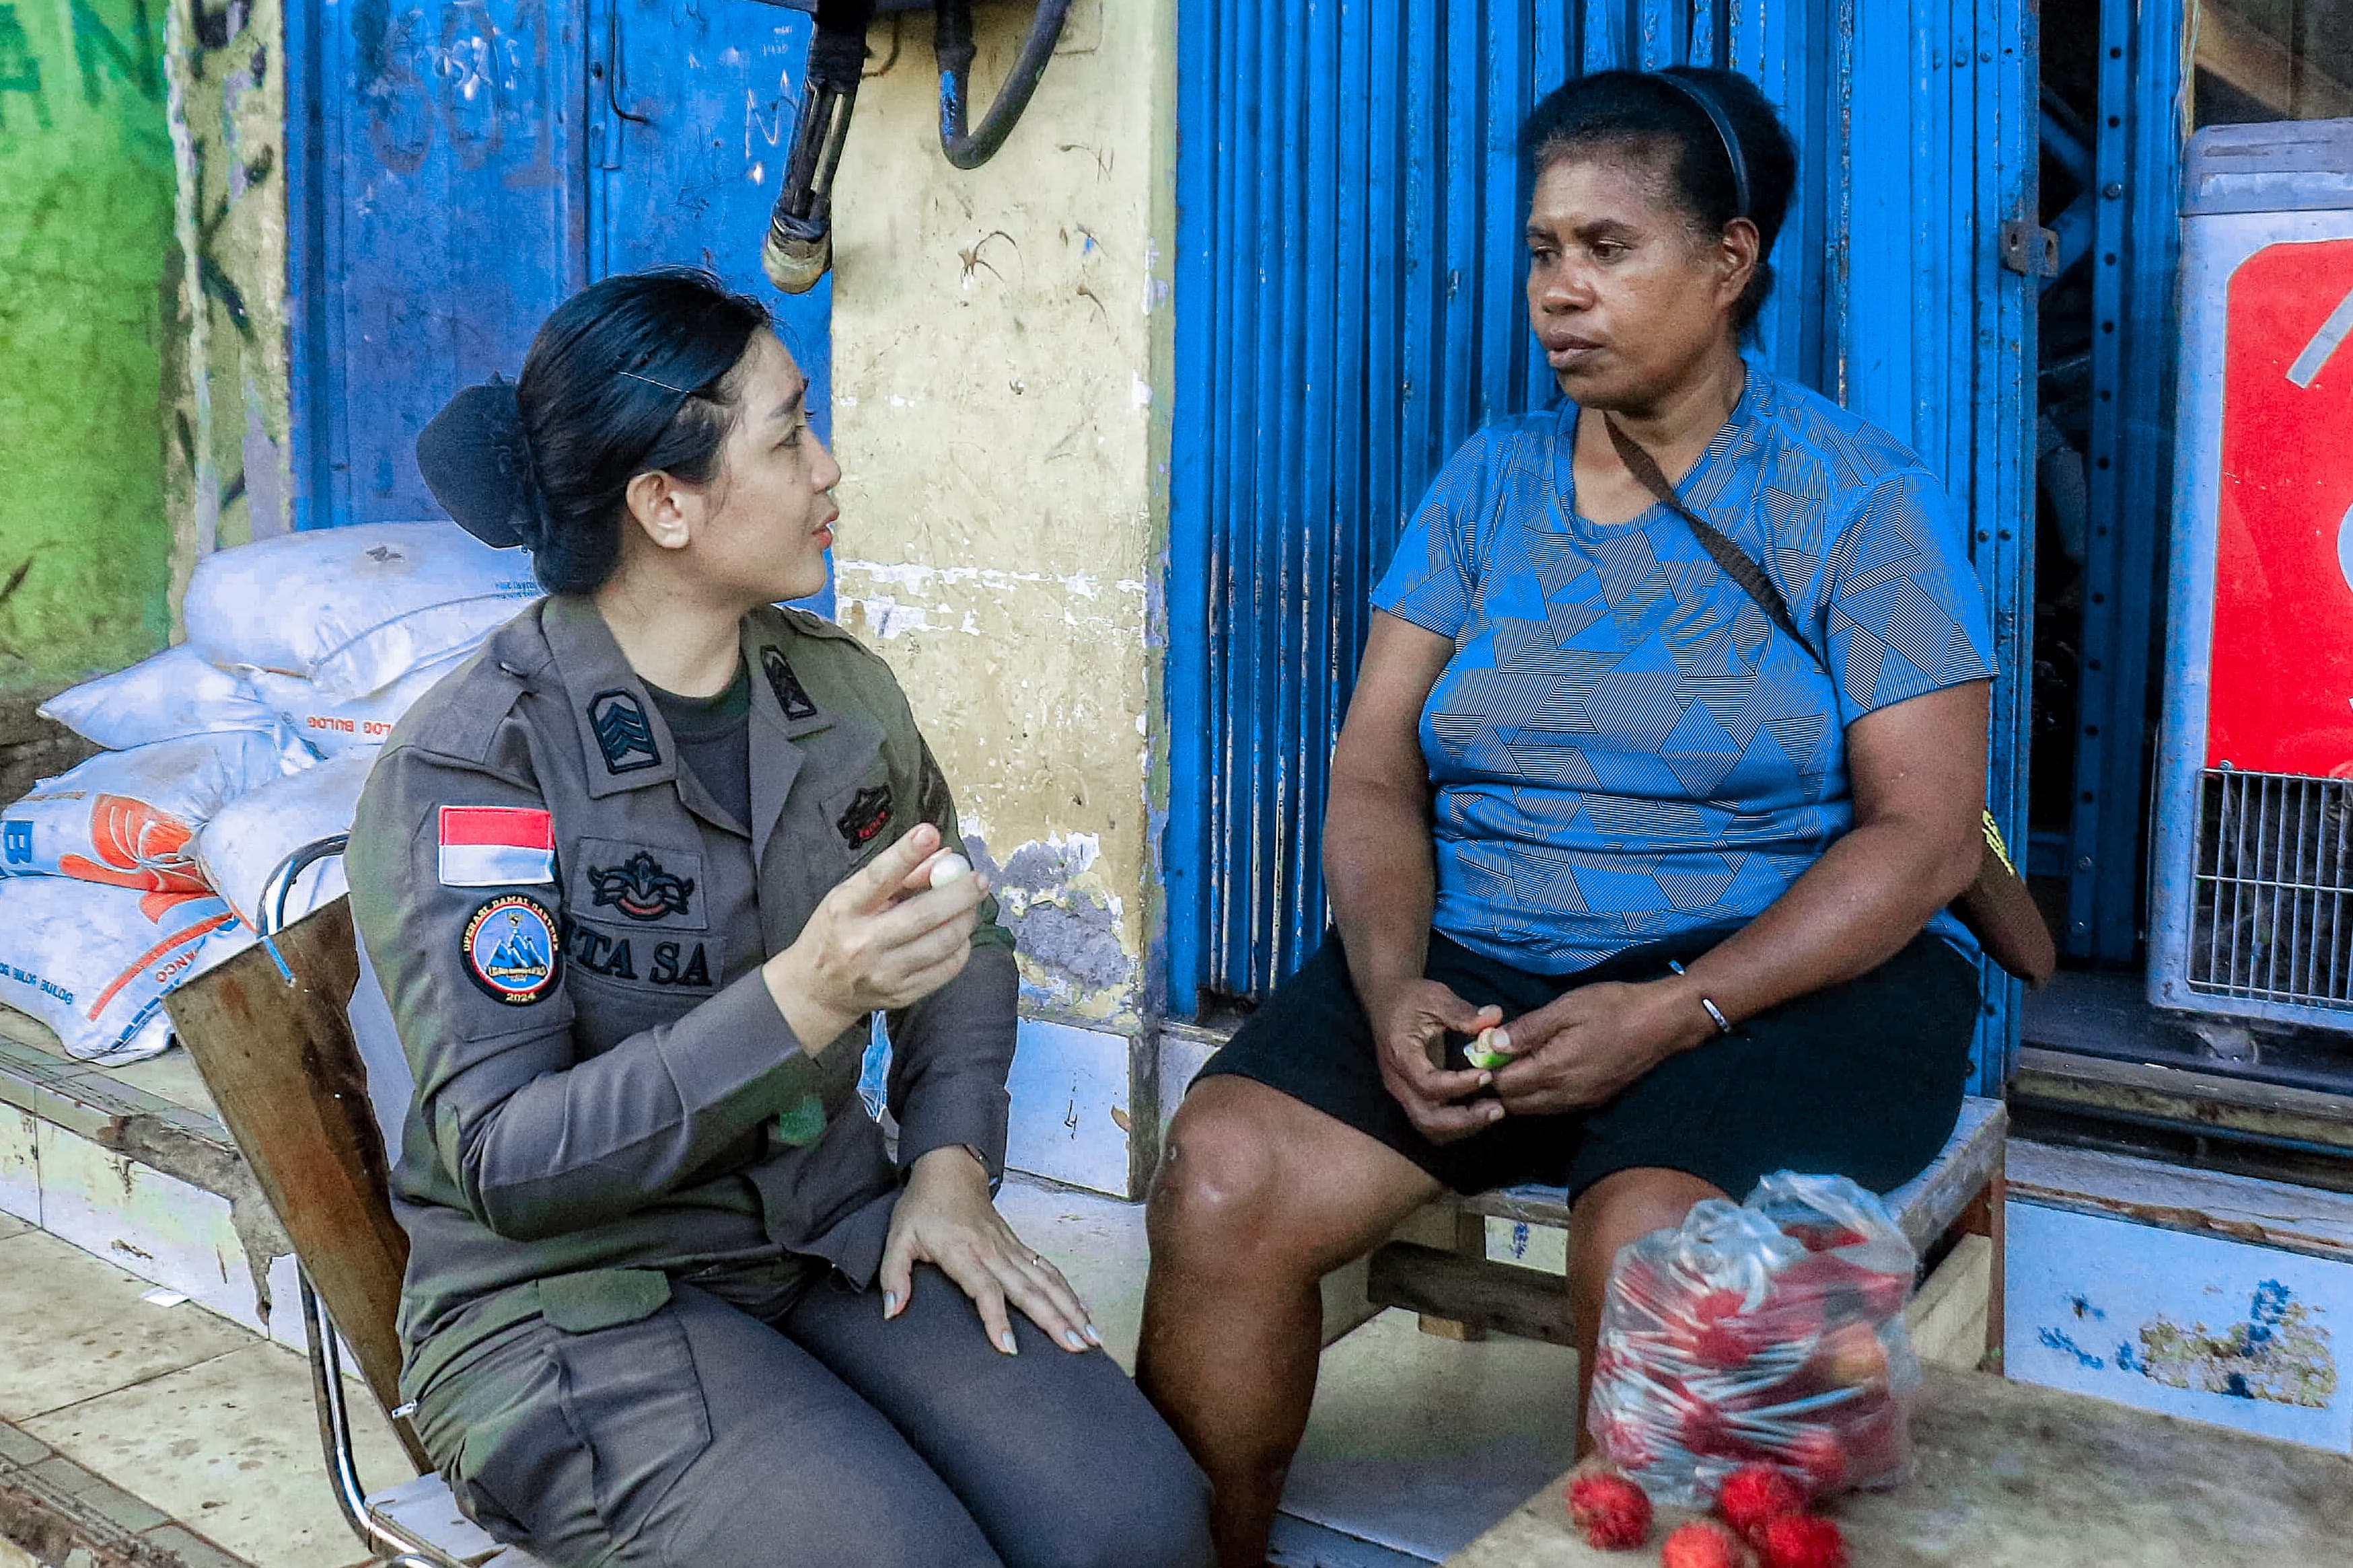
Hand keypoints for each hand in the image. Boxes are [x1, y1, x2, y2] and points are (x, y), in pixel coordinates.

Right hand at [763, 824, 988, 1052]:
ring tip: (971, 905)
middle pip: (923, 914)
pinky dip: (961, 947)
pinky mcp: (902, 994)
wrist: (817, 990)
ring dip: (966, 919)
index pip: (878, 878)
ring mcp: (884, 973)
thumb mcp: (852, 895)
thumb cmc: (837, 931)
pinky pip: (947, 969)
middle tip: (980, 880)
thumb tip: (944, 856)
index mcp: (844, 909)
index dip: (905, 854)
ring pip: (943, 943)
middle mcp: (863, 942)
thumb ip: (897, 875)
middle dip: (960, 893)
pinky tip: (959, 934)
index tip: (929, 833)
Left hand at [879, 1146, 1101, 1354]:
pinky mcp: (1019, 1246)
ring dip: (1071, 1308)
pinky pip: (1048, 1270)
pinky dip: (1069, 1291)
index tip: (1009, 1347)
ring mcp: (1010, 1248)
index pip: (983, 1288)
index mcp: (962, 1251)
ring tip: (1090, 1338)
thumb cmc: (922, 1207)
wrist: (950, 1169)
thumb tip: (890, 1311)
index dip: (995, 1317)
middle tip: (1077, 1347)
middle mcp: (993, 1251)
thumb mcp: (898, 1237)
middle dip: (1055, 1319)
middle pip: (1028, 1289)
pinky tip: (1085, 1312)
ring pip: (1046, 1281)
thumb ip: (894, 1274)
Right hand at [1369, 978, 1506, 1143]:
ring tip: (1494, 1111)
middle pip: (1426, 1118)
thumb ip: (1463, 1012)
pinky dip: (1457, 1125)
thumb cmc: (1410, 999)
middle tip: (1497, 1109)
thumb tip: (1494, 1018)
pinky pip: (1432, 1122)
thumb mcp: (1435, 997)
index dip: (1458, 1085)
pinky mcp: (1412, 1096)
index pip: (1427, 1083)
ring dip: (1462, 1126)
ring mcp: (1402, 1092)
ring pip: (1429, 1127)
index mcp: (1400, 1054)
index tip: (1487, 1074)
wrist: (1385, 1002)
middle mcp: (1397, 1081)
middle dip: (1463, 1120)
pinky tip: (1480, 1110)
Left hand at [1488, 978, 1712, 1114]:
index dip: (1486, 1070)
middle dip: (1498, 1085)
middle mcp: (1565, 1095)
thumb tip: (1490, 1044)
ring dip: (1517, 1093)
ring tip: (1512, 1063)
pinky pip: (1553, 1107)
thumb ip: (1527, 1029)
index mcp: (1554, 1071)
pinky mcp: (1593, 1101)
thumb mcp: (1566, 1008)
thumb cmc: (1613, 1007)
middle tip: (1492, 1058)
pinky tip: (1539, 1071)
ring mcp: (1580, 1101)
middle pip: (1515, 1104)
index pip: (1504, 1085)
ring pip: (1534, 1109)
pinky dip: (1538, 1096)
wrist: (1663, 1023)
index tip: (1480, 1049)